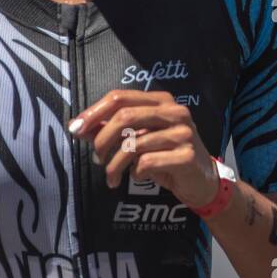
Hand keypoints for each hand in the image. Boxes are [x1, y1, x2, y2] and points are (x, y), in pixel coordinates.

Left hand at [68, 90, 218, 208]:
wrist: (201, 180)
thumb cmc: (166, 156)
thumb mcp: (139, 139)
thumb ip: (112, 129)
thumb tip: (79, 126)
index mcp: (162, 101)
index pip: (121, 96)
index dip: (94, 111)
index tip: (75, 129)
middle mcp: (175, 112)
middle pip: (125, 116)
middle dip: (102, 140)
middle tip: (96, 159)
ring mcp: (183, 133)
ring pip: (133, 144)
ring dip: (114, 165)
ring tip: (112, 177)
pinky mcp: (187, 156)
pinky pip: (146, 163)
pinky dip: (135, 173)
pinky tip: (139, 176)